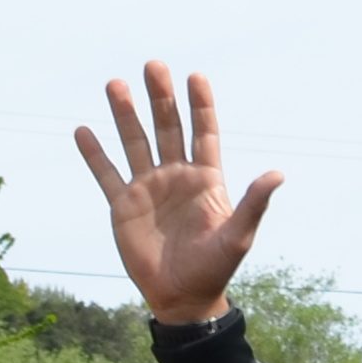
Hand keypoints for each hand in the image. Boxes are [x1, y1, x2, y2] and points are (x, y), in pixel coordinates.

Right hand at [75, 70, 282, 326]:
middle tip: (152, 65)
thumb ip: (254, 203)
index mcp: (206, 179)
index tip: (196, 76)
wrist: (182, 297)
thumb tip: (278, 174)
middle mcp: (176, 176)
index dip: (200, 105)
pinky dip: (95, 154)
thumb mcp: (238, 235)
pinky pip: (106, 174)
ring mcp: (148, 188)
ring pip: (135, 142)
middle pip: (168, 127)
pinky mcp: (123, 205)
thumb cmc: (215, 267)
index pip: (204, 132)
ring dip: (125, 115)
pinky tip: (83, 130)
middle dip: (160, 97)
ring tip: (115, 84)